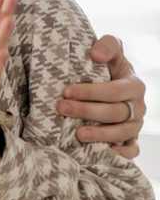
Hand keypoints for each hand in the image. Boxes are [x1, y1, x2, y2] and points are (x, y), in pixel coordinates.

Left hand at [58, 35, 145, 158]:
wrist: (110, 83)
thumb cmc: (107, 67)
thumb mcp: (111, 51)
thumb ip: (108, 45)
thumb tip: (95, 54)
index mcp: (134, 85)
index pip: (114, 91)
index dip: (91, 92)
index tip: (66, 91)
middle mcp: (137, 106)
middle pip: (115, 113)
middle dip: (87, 111)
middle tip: (62, 108)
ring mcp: (135, 125)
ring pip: (122, 133)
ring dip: (100, 134)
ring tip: (77, 133)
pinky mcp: (131, 140)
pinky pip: (132, 151)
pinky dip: (121, 154)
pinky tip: (104, 152)